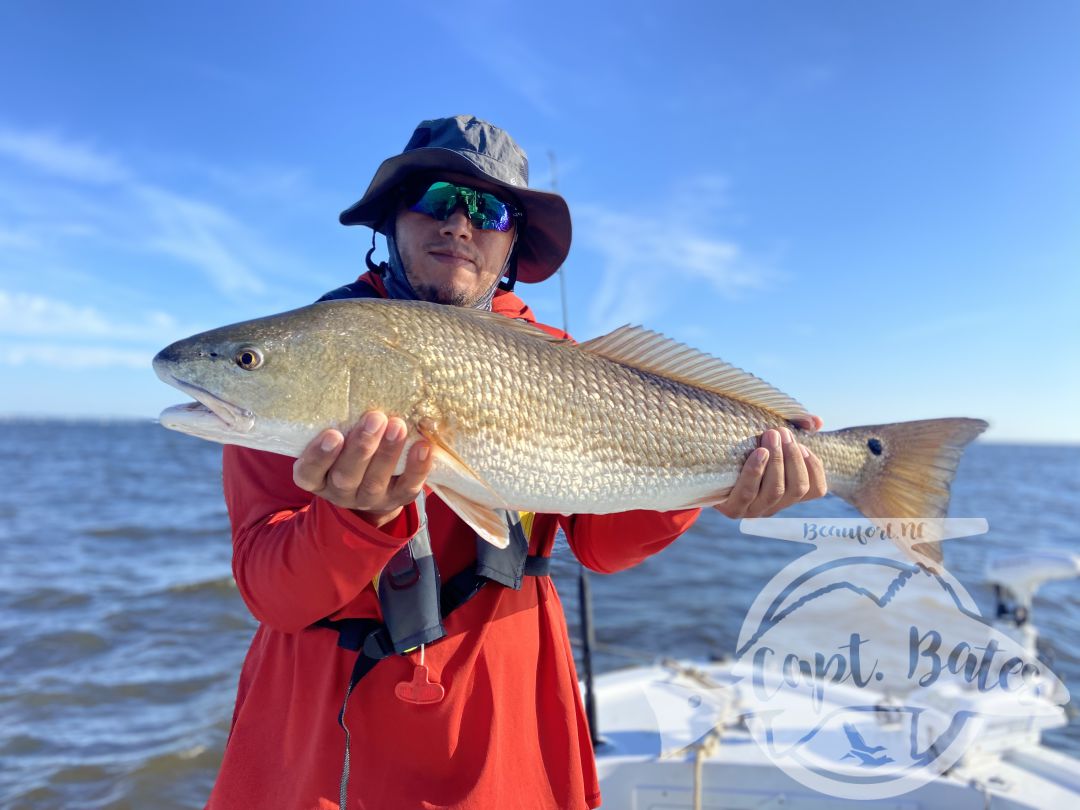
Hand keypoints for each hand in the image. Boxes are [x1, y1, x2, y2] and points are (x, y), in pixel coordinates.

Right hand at [292, 411, 433, 527]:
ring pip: (375, 482)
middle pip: (346, 476)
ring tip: (398, 426)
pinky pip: (407, 488)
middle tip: (375, 418)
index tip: (332, 434)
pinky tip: (423, 446)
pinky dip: (416, 468)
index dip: (319, 456)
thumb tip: (355, 379)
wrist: (369, 482)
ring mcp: (368, 499)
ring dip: (388, 453)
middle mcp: (339, 491)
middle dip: (361, 448)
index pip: (309, 472)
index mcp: (316, 477)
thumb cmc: (345, 449)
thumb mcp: (335, 438)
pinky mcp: (396, 499)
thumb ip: (337, 422)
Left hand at [714, 423, 827, 518]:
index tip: (804, 445)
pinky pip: (747, 492)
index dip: (814, 467)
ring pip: (775, 490)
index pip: (815, 489)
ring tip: (770, 435)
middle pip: (796, 488)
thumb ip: (795, 430)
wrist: (703, 468)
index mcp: (788, 493)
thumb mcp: (769, 441)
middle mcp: (774, 505)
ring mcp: (754, 510)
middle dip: (792, 457)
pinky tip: (758, 452)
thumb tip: (817, 421)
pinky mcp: (733, 509)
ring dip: (776, 460)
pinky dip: (755, 471)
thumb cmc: (742, 451)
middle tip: (782, 432)